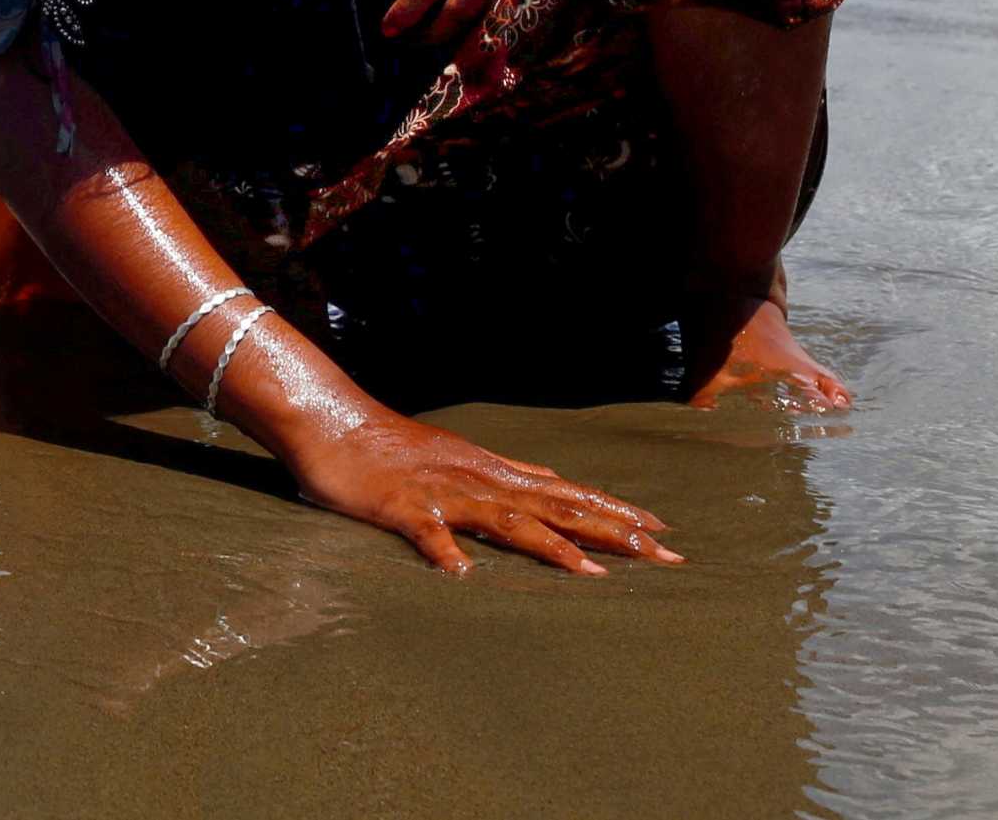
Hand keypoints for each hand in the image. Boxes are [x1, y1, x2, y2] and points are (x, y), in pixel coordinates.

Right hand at [284, 404, 682, 575]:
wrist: (333, 421)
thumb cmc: (392, 445)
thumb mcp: (459, 455)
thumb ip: (504, 472)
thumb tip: (551, 480)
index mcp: (493, 472)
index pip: (567, 493)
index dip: (615, 512)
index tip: (662, 531)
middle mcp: (480, 480)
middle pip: (556, 508)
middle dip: (611, 531)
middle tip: (665, 554)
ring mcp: (444, 494)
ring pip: (507, 520)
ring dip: (551, 545)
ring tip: (593, 573)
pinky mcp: (403, 508)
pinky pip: (427, 533)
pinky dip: (446, 553)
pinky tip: (462, 575)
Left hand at [382, 0, 505, 42]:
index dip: (408, 8)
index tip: (387, 27)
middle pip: (461, 6)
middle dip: (429, 32)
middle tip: (403, 40)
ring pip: (480, 13)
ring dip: (448, 35)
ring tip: (418, 39)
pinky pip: (492, 11)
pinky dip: (467, 28)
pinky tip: (445, 31)